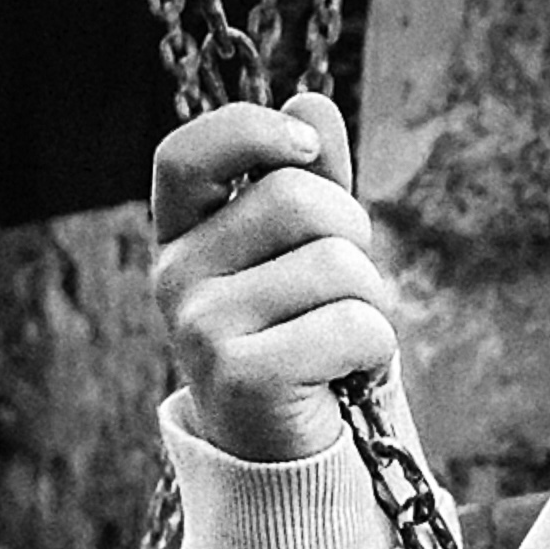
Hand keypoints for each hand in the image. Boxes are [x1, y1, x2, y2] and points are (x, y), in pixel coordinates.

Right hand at [150, 93, 395, 463]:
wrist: (289, 451)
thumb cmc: (303, 337)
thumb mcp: (304, 253)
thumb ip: (307, 180)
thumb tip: (312, 98)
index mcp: (182, 236)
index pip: (187, 154)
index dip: (250, 131)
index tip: (307, 146)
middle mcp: (173, 276)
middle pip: (296, 199)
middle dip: (355, 237)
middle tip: (345, 289)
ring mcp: (198, 327)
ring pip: (337, 265)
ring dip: (373, 301)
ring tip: (342, 339)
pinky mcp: (239, 376)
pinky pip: (353, 325)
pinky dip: (375, 348)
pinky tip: (344, 375)